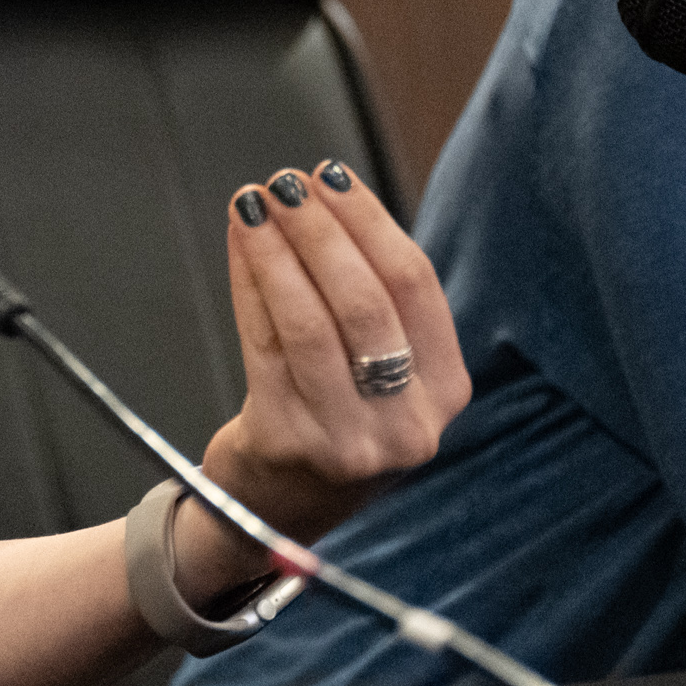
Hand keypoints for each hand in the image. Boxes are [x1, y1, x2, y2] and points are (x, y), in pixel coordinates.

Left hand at [180, 161, 468, 599]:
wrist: (280, 510)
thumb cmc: (334, 415)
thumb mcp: (383, 370)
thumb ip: (373, 296)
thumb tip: (327, 193)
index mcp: (445, 391)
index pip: (414, 285)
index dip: (370, 221)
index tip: (330, 175)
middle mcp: (406, 423)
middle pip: (364, 302)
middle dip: (320, 230)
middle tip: (283, 182)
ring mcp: (348, 440)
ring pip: (310, 323)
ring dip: (277, 252)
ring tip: (252, 204)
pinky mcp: (289, 444)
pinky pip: (265, 346)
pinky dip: (250, 286)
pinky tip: (239, 248)